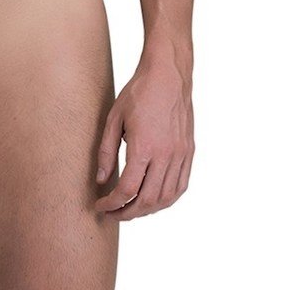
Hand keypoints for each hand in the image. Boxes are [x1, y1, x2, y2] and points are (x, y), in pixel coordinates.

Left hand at [94, 49, 194, 220]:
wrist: (168, 76)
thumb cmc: (138, 94)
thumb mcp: (113, 119)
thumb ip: (106, 152)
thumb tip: (101, 179)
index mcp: (144, 147)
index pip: (127, 189)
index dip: (112, 203)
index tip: (100, 205)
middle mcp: (166, 155)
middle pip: (148, 200)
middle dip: (127, 212)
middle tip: (112, 213)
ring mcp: (181, 154)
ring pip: (166, 197)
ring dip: (147, 210)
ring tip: (130, 210)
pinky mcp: (189, 152)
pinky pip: (181, 186)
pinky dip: (167, 199)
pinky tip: (153, 200)